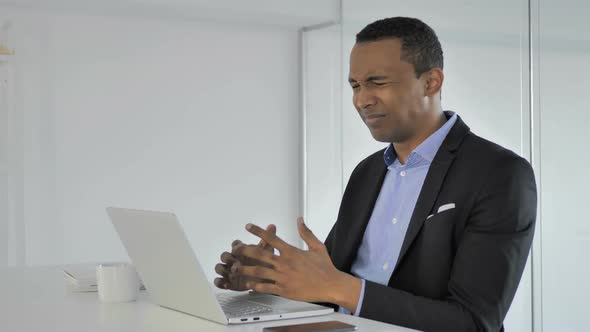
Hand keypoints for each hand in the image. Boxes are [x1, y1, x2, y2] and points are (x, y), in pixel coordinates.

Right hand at [214, 224, 275, 290]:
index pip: (235, 245)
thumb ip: (268, 238)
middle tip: (236, 263)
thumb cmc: (264, 262)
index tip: (239, 248)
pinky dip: (220, 283)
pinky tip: (227, 284)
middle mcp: (233, 259)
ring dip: (222, 270)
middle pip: (224, 255)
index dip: (236, 246)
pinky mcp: (228, 282)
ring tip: (232, 274)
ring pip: (218, 267)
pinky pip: (219, 282)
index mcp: (240, 250)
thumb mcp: (267, 251)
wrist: (265, 279)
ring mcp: (229, 270)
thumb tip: (272, 225)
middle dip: (228, 258)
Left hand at [231, 217, 360, 310]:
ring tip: (235, 268)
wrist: (331, 285)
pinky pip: (266, 287)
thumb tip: (299, 219)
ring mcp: (283, 277)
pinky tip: (248, 284)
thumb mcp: (317, 246)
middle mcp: (285, 263)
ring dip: (245, 269)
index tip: (248, 227)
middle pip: (260, 254)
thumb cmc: (325, 267)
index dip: (258, 231)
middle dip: (245, 251)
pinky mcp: (284, 290)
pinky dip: (255, 285)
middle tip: (235, 248)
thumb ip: (306, 232)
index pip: (271, 238)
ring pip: (259, 272)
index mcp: (291, 252)